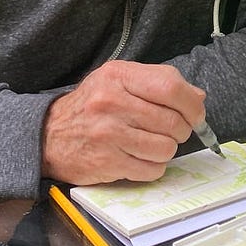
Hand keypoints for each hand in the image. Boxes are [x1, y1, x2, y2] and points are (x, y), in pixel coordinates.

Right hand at [41, 61, 204, 184]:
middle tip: (172, 131)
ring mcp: (108, 134)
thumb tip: (198, 98)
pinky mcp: (106, 162)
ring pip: (165, 148)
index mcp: (119, 76)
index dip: (191, 104)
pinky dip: (153, 167)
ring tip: (151, 144)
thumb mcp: (119, 81)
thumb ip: (158, 83)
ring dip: (166, 150)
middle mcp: (112, 102)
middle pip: (173, 121)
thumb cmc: (92, 106)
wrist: (48, 135)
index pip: (171, 87)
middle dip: (182, 130)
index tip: (195, 114)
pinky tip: (140, 158)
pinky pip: (151, 169)